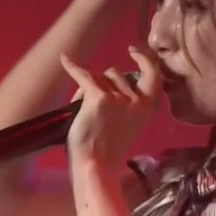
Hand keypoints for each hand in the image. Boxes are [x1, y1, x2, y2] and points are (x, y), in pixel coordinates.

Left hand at [59, 46, 161, 167]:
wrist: (96, 164)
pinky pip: (82, 75)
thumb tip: (100, 82)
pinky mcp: (97, 97)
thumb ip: (124, 103)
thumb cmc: (110, 150)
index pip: (152, 74)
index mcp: (147, 106)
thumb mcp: (130, 124)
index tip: (132, 51)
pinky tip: (64, 59)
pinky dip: (72, 67)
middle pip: (114, 74)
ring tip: (84, 110)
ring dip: (90, 87)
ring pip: (98, 77)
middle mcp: (135, 98)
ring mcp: (116, 96)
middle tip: (94, 107)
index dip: (143, 60)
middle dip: (103, 83)